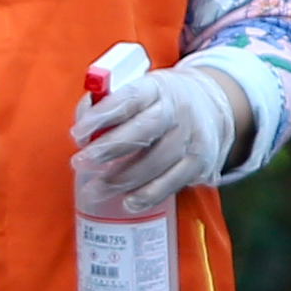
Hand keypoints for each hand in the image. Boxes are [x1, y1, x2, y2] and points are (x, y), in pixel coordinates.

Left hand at [71, 63, 236, 211]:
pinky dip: (149, 195)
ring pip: (158, 161)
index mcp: (156, 88)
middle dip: (110, 148)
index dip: (102, 116)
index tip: (77, 133)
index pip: (129, 99)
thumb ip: (107, 106)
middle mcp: (178, 111)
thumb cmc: (160, 101)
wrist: (212, 105)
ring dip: (123, 179)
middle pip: (144, 130)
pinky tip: (129, 202)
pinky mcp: (201, 163)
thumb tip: (82, 133)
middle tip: (80, 162)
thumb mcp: (138, 90)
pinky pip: (173, 182)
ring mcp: (192, 138)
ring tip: (95, 189)